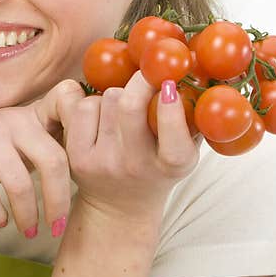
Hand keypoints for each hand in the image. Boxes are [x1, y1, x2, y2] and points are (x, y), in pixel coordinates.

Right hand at [0, 80, 84, 235]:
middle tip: (57, 226)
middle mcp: (9, 119)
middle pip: (52, 160)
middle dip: (58, 201)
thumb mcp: (15, 140)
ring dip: (27, 215)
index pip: (66, 108)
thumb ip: (46, 145)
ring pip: (18, 182)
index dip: (85, 135)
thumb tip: (92, 168)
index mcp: (29, 116)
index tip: (91, 174)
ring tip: (29, 231)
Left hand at [59, 71, 200, 222]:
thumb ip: (194, 117)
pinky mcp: (76, 157)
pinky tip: (101, 115)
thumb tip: (199, 69)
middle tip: (147, 74)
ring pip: (104, 99)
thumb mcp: (185, 149)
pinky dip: (92, 102)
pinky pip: (81, 108)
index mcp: (171, 166)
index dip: (171, 110)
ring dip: (115, 93)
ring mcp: (102, 162)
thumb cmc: (158, 167)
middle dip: (139, 81)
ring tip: (123, 108)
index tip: (170, 85)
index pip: (173, 139)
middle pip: (129, 106)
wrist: (120, 208)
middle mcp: (135, 166)